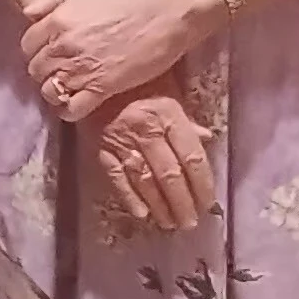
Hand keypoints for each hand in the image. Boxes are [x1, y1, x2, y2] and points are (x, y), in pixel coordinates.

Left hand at [21, 0, 221, 121]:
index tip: (49, 53)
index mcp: (56, 20)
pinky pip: (72, 109)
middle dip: (46, 72)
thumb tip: (27, 14)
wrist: (165, 12)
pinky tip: (78, 104)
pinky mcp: (102, 88)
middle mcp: (63, 46)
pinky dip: (69, 111)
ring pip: (50, 91)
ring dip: (56, 92)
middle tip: (61, 71)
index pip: (27, 46)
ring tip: (69, 88)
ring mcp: (81, 69)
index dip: (37, 51)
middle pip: (36, 70)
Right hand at [86, 77, 217, 231]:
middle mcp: (146, 130)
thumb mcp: (168, 89)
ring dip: (159, 206)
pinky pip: (115, 176)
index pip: (191, 156)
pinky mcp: (100, 147)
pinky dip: (128, 197)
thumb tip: (208, 139)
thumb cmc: (137, 81)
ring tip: (170, 224)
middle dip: (182, 202)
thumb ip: (186, 118)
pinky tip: (141, 214)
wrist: (90, 74)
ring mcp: (121, 141)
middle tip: (190, 223)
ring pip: (144, 179)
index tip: (209, 203)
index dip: (202, 183)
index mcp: (167, 114)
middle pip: (169, 173)